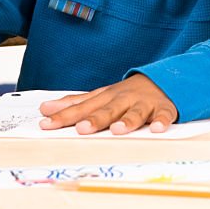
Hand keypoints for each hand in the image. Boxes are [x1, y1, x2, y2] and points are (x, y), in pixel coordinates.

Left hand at [37, 74, 176, 134]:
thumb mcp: (101, 96)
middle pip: (108, 110)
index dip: (64, 116)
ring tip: (117, 130)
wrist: (164, 79)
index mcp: (106, 97)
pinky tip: (156, 129)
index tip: (46, 124)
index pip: (82, 108)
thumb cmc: (127, 94)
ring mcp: (145, 104)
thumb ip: (74, 104)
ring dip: (127, 121)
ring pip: (135, 113)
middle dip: (95, 119)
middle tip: (82, 129)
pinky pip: (164, 115)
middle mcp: (124, 99)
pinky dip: (162, 121)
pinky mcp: (164, 109)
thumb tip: (44, 109)